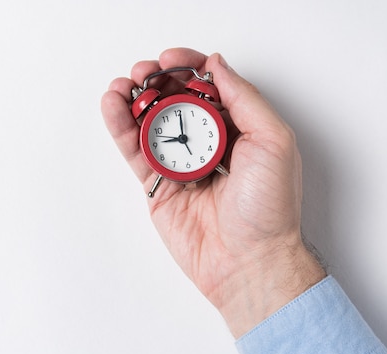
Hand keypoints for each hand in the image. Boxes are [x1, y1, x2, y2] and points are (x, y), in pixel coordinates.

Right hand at [101, 48, 325, 337]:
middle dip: (156, 81)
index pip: (208, 86)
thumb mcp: (273, 140)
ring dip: (133, 99)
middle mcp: (207, 144)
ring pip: (149, 123)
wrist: (248, 262)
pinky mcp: (157, 186)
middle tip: (144, 73)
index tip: (171, 59)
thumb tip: (217, 65)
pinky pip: (135, 151)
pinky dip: (120, 127)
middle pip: (173, 101)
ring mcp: (179, 164)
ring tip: (123, 85)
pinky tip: (113, 106)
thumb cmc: (269, 208)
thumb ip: (244, 98)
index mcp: (237, 129)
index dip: (188, 67)